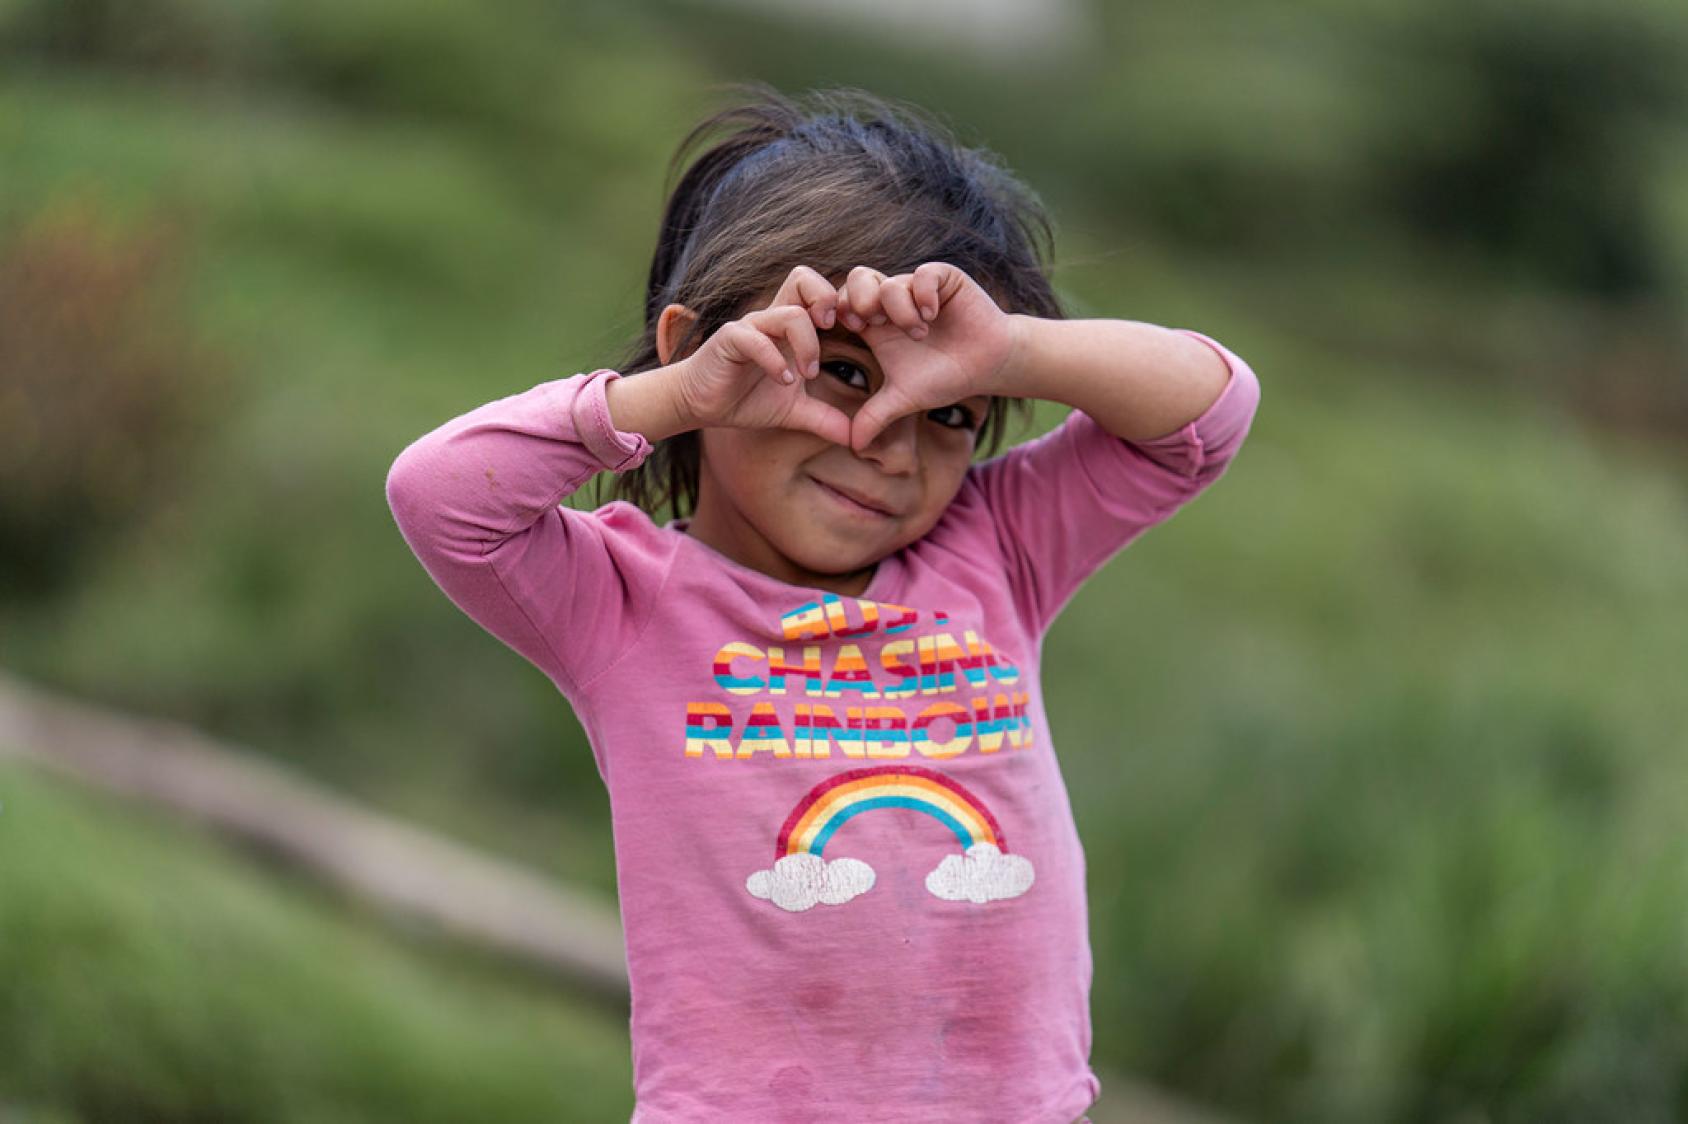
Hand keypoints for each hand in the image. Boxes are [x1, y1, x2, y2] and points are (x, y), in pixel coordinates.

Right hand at [669, 266, 850, 445]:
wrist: (701, 405)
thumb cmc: (746, 399)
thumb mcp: (793, 412)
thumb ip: (824, 419)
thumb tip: (856, 440)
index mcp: (790, 327)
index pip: (819, 293)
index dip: (842, 305)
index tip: (856, 334)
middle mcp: (772, 319)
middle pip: (803, 279)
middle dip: (826, 300)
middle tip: (834, 332)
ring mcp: (751, 326)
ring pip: (790, 314)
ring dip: (807, 346)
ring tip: (806, 375)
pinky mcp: (730, 339)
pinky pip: (757, 340)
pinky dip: (775, 361)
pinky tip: (782, 381)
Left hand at [833, 263, 1022, 451]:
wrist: (988, 365)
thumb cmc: (945, 378)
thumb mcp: (904, 398)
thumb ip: (875, 417)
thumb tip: (852, 446)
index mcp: (876, 323)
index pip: (842, 302)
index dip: (841, 311)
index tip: (855, 330)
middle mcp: (892, 301)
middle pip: (857, 279)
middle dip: (861, 300)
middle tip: (876, 325)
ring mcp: (917, 287)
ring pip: (890, 281)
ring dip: (899, 310)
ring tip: (919, 333)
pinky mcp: (943, 278)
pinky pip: (922, 274)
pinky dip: (923, 294)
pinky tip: (932, 315)